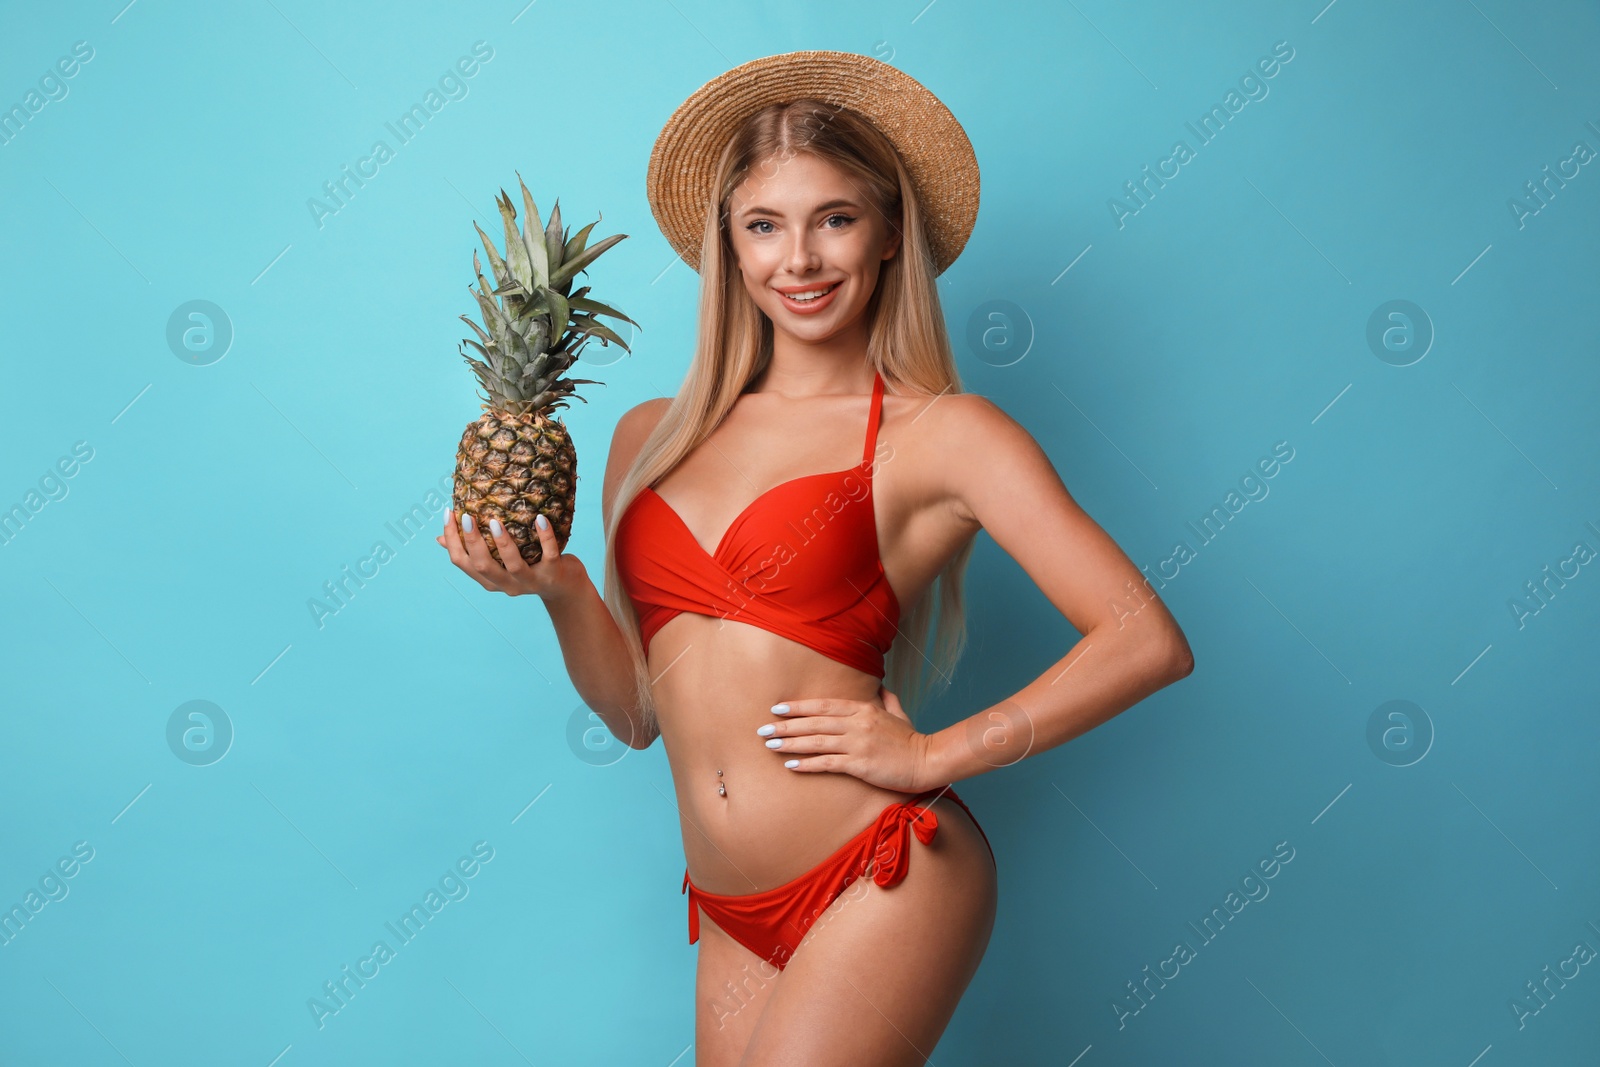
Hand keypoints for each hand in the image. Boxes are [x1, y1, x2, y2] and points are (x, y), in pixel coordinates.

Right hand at [437, 508, 582, 597]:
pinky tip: (540, 518)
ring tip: (495, 521)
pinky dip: (545, 537)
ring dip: (503, 543)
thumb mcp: (500, 563)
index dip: (452, 540)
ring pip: (513, 565)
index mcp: (490, 580)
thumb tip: (439, 539)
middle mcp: (507, 584)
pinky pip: (549, 555)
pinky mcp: (553, 574)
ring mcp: (531, 581)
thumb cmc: (528, 568)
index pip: (462, 563)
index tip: (448, 514)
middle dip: (472, 542)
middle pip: (483, 566)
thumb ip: (475, 553)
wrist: (566, 589)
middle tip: (467, 516)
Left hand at [758, 685, 934, 793]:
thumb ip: (887, 699)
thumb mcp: (899, 713)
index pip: (824, 705)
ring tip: (770, 746)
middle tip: (762, 730)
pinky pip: (828, 763)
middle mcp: (858, 723)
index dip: (799, 707)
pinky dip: (807, 764)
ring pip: (817, 741)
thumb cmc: (911, 740)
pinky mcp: (861, 764)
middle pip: (815, 722)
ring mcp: (859, 743)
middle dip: (786, 726)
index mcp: (864, 709)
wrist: (928, 761)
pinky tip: (791, 766)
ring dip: (791, 744)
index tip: (777, 708)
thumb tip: (881, 686)